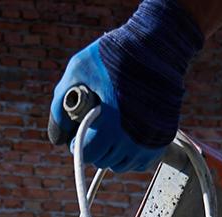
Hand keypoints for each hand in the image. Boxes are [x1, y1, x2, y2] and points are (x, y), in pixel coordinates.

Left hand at [47, 0, 202, 173]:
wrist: (158, 46)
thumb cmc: (115, 54)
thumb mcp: (78, 69)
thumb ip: (60, 103)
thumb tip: (57, 137)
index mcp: (111, 122)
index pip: (87, 153)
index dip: (77, 145)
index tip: (77, 136)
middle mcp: (133, 137)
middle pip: (103, 161)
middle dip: (94, 148)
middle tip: (94, 128)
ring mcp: (151, 139)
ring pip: (122, 164)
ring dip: (112, 153)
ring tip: (110, 131)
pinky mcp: (163, 138)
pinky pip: (141, 162)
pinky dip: (132, 154)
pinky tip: (126, 136)